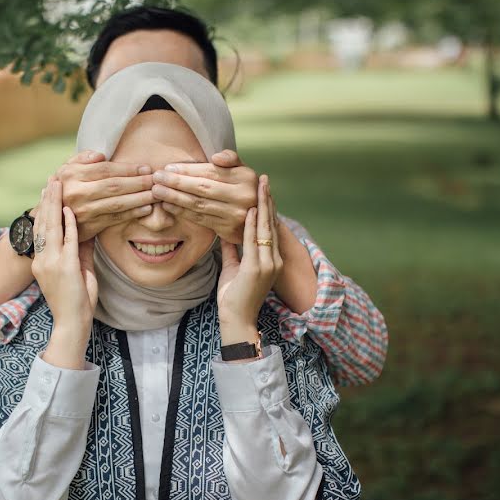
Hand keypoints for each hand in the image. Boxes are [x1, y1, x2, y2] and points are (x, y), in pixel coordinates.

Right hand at [31, 177, 98, 341]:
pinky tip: (70, 209)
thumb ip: (79, 249)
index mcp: (41, 262)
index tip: (46, 191)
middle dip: (47, 200)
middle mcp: (42, 260)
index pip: (40, 230)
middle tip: (51, 179)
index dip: (43, 209)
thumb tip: (85, 228)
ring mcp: (51, 263)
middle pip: (42, 224)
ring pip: (51, 227)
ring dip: (54, 204)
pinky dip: (69, 224)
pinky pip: (67, 240)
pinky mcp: (64, 267)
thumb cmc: (76, 300)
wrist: (72, 322)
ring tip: (57, 185)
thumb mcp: (77, 269)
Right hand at [33, 150, 156, 241]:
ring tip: (156, 193)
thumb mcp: (66, 169)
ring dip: (140, 198)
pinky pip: (115, 218)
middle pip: (114, 186)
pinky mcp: (89, 226)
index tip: (146, 167)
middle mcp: (77, 192)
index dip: (128, 168)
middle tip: (157, 180)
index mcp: (72, 175)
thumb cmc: (64, 188)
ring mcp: (83, 211)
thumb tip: (101, 155)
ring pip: (117, 203)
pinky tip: (146, 208)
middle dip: (139, 182)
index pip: (106, 169)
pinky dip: (132, 213)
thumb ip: (83, 158)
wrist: (50, 218)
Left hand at [150, 149, 258, 243]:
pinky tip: (168, 205)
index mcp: (245, 177)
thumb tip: (215, 157)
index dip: (187, 170)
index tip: (168, 168)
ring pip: (199, 204)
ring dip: (174, 198)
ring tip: (157, 191)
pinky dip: (182, 212)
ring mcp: (235, 215)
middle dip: (176, 183)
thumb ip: (231, 158)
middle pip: (202, 188)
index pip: (210, 172)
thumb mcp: (244, 170)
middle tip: (156, 178)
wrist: (261, 220)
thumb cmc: (246, 189)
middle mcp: (242, 196)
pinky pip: (200, 219)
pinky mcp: (227, 229)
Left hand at [217, 175, 282, 341]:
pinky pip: (255, 242)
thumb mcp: (233, 268)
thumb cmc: (234, 297)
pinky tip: (251, 210)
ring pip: (265, 229)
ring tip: (261, 186)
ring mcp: (268, 264)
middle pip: (271, 224)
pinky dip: (252, 225)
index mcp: (270, 260)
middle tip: (265, 179)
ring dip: (262, 206)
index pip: (269, 228)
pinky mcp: (258, 268)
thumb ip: (232, 250)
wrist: (238, 320)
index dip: (266, 208)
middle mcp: (273, 260)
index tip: (263, 190)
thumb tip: (226, 232)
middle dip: (267, 200)